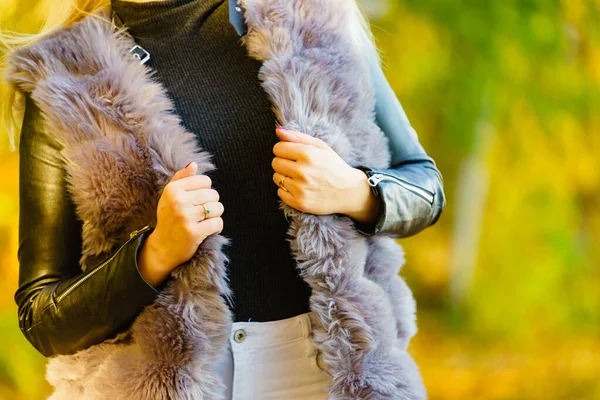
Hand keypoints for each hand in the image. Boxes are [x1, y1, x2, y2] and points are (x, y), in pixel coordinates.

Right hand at [138, 162, 224, 286]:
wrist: (163, 247)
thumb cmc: (169, 218)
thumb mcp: (170, 196)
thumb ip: (182, 178)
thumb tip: (194, 164)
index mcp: (172, 189)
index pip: (205, 181)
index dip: (205, 191)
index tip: (196, 201)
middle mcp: (178, 201)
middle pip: (213, 194)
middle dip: (211, 204)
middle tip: (200, 214)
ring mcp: (185, 217)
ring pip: (217, 208)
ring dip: (215, 216)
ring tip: (204, 221)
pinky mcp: (193, 232)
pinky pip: (218, 223)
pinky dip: (216, 227)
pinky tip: (207, 230)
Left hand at [271, 126, 381, 223]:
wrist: (349, 192)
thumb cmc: (334, 166)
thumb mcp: (321, 147)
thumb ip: (298, 137)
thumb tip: (278, 130)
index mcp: (307, 154)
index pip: (278, 148)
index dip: (284, 150)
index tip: (293, 154)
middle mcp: (302, 171)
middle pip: (275, 163)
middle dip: (283, 162)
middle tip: (297, 166)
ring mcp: (300, 188)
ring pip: (276, 178)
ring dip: (285, 176)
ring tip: (300, 178)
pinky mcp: (299, 203)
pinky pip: (280, 193)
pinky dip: (287, 190)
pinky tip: (300, 188)